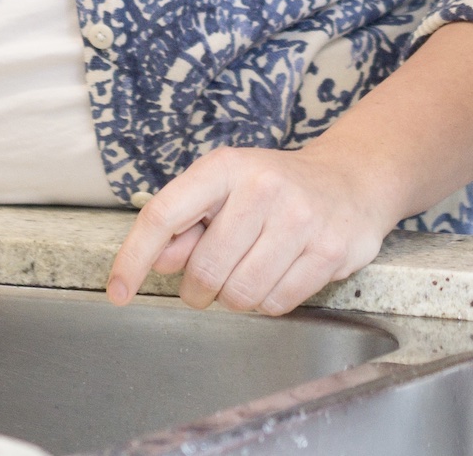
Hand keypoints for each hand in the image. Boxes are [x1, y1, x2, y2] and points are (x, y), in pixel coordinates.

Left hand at [102, 144, 392, 315]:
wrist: (354, 179)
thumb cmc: (276, 188)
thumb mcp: (225, 189)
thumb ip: (186, 224)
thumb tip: (156, 262)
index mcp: (226, 167)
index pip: (164, 215)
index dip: (133, 257)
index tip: (118, 292)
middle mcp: (263, 187)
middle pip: (204, 270)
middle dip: (200, 289)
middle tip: (213, 279)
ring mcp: (301, 219)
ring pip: (241, 295)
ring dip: (236, 297)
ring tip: (251, 270)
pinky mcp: (330, 251)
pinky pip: (277, 304)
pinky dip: (269, 302)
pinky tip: (280, 274)